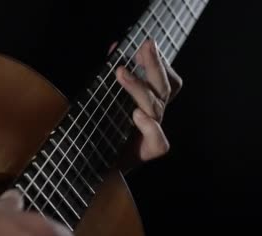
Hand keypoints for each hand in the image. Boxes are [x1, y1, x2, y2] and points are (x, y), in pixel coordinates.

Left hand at [111, 39, 182, 170]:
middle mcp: (154, 115)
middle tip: (144, 46)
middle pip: (164, 88)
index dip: (160, 62)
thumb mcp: (104, 99)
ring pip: (156, 107)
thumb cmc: (102, 131)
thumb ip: (110, 75)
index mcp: (149, 102)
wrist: (93, 165)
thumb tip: (114, 47)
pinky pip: (159, 141)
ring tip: (120, 73)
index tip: (145, 44)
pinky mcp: (147, 152)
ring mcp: (152, 133)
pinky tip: (137, 115)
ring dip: (139, 87)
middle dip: (154, 65)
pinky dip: (151, 127)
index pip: (167, 80)